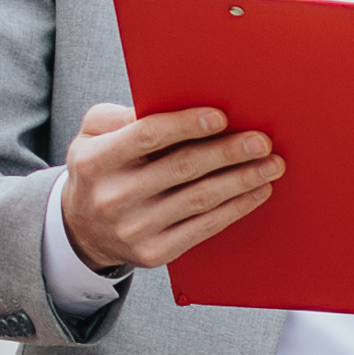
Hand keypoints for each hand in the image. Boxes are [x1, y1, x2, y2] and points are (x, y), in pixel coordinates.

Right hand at [62, 97, 282, 279]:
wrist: (82, 229)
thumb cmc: (101, 168)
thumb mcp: (92, 135)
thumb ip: (121, 116)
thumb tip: (170, 102)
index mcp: (94, 160)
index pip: (147, 136)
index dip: (186, 125)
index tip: (221, 117)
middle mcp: (112, 196)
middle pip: (182, 168)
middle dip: (228, 152)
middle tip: (262, 141)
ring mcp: (133, 229)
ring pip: (199, 199)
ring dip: (241, 180)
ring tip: (271, 165)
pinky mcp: (153, 253)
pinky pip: (203, 227)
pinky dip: (236, 208)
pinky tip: (257, 192)